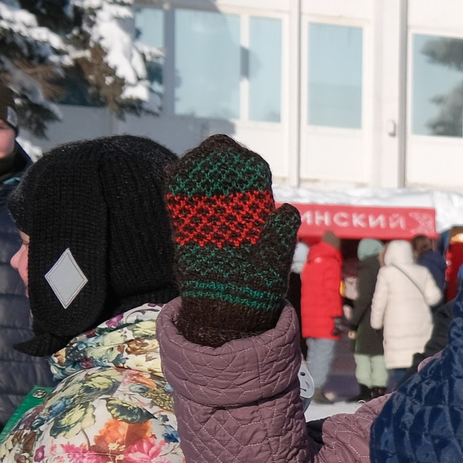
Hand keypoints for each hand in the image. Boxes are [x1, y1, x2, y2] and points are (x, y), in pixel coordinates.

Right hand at [163, 135, 299, 346]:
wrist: (230, 312)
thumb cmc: (258, 288)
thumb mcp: (274, 261)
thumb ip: (279, 236)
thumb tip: (287, 210)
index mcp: (258, 215)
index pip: (253, 180)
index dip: (248, 165)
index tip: (245, 158)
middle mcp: (233, 212)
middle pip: (225, 175)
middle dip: (221, 159)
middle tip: (218, 150)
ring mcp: (208, 219)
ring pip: (201, 184)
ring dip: (198, 167)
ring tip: (198, 157)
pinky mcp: (186, 230)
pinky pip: (179, 203)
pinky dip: (177, 186)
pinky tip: (175, 172)